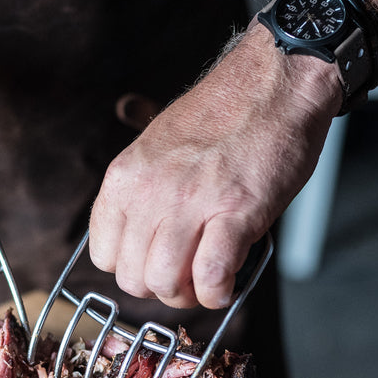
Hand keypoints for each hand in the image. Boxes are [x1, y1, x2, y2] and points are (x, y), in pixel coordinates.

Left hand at [89, 25, 340, 308]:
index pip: (104, 256)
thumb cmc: (223, 117)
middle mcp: (148, 192)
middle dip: (163, 288)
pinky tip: (230, 280)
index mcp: (124, 178)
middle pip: (133, 280)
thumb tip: (141, 245)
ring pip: (166, 285)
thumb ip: (141, 196)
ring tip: (211, 275)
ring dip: (192, 293)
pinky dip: (220, 291)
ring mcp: (189, 203)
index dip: (134, 268)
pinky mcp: (234, 212)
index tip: (158, 260)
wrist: (274, 83)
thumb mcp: (156, 149)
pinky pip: (212, 277)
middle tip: (190, 273)